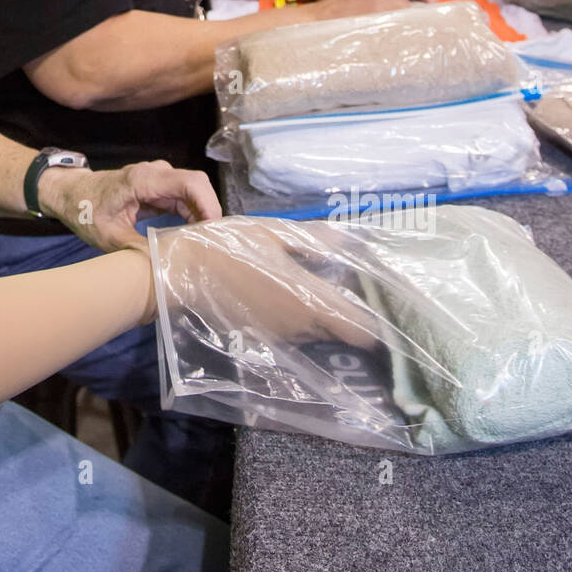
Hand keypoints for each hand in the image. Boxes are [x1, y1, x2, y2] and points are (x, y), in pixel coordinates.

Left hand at [38, 160, 221, 253]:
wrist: (71, 194)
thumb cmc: (86, 211)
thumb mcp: (111, 237)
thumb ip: (141, 250)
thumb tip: (167, 268)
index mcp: (143, 180)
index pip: (190, 183)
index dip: (209, 204)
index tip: (213, 231)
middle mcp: (155, 173)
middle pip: (197, 185)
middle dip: (209, 212)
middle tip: (211, 243)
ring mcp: (158, 178)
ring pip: (193, 192)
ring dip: (201, 215)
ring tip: (203, 243)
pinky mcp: (158, 187)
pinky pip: (184, 197)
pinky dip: (192, 215)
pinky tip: (192, 236)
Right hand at [159, 218, 376, 348]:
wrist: (181, 274)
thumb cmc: (230, 247)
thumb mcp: (274, 232)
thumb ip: (316, 241)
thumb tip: (351, 240)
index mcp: (310, 302)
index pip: (361, 330)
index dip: (380, 328)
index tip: (391, 315)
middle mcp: (301, 328)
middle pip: (341, 333)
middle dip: (353, 320)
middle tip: (361, 296)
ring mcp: (280, 337)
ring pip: (317, 334)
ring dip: (326, 321)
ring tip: (329, 295)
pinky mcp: (261, 339)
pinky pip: (294, 335)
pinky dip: (302, 323)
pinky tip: (294, 301)